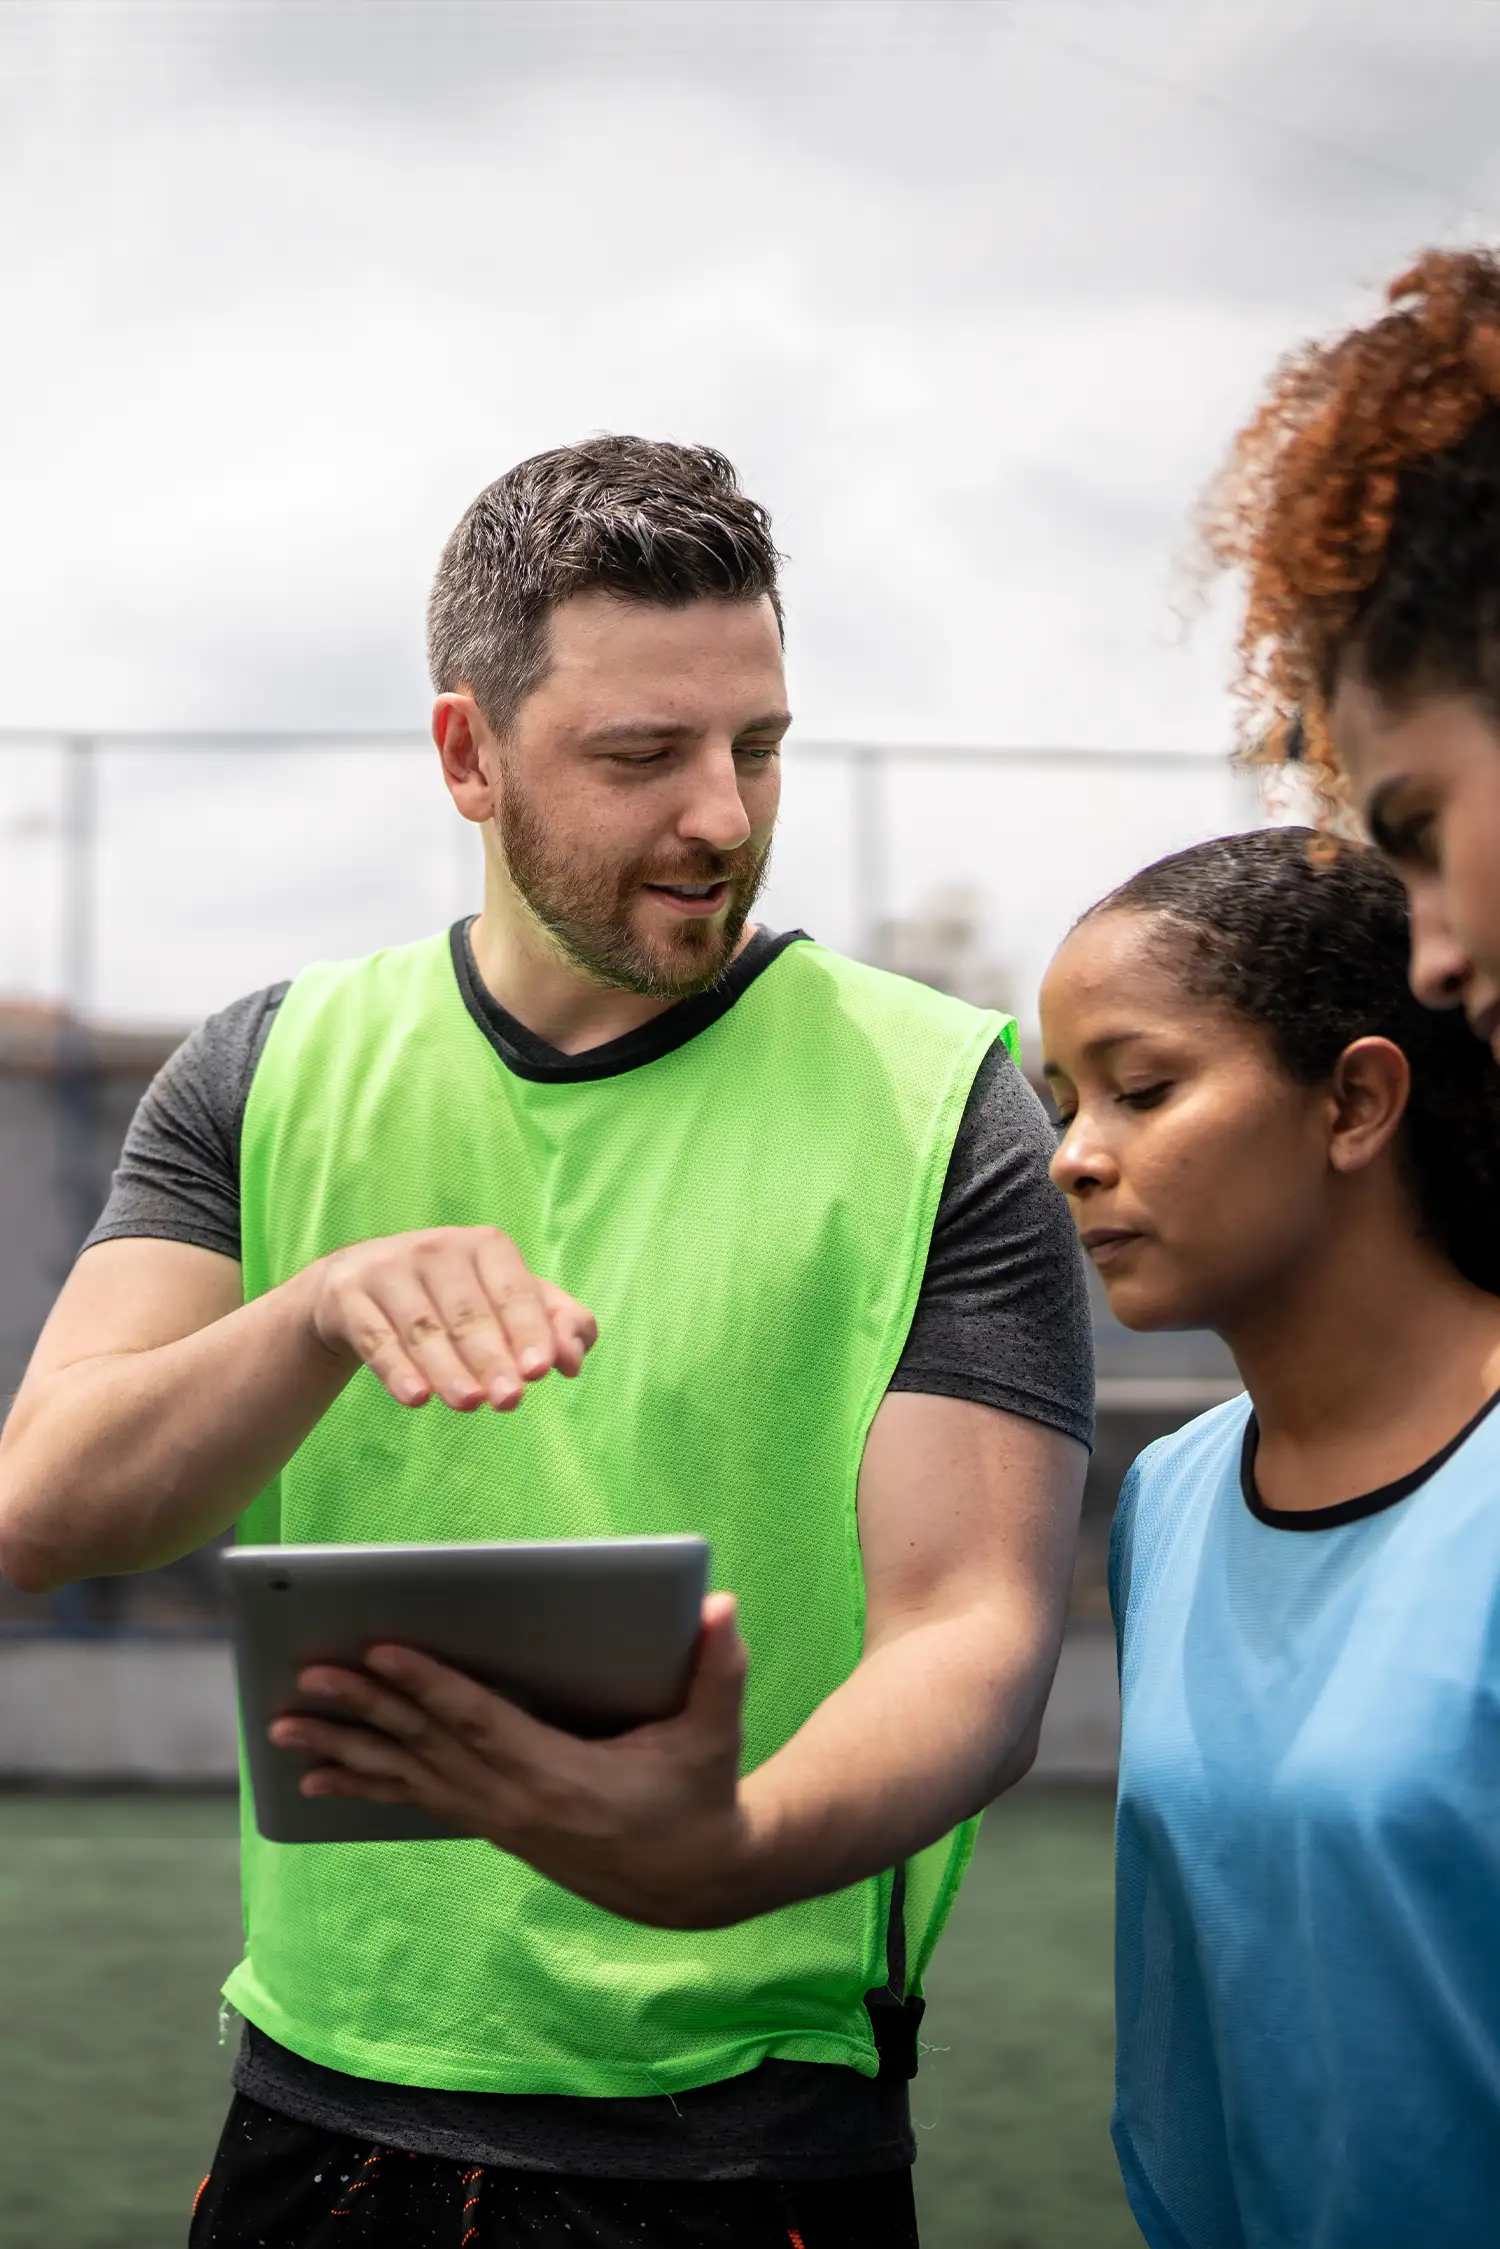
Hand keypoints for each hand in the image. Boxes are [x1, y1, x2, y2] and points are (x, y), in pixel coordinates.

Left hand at [269, 1594, 753, 1928]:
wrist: (690, 1882)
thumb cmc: (700, 1793)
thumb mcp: (716, 1733)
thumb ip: (720, 1668)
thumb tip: (723, 1604)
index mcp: (559, 1775)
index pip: (481, 1721)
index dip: (429, 1685)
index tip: (380, 1651)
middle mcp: (514, 1802)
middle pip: (426, 1746)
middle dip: (362, 1708)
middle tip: (306, 1674)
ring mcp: (496, 1819)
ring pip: (406, 1776)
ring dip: (342, 1748)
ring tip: (280, 1726)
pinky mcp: (490, 1825)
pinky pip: (414, 1800)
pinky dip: (362, 1785)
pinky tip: (316, 1778)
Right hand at [307, 1226, 596, 1411]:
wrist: (356, 1288)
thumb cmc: (453, 1299)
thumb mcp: (506, 1302)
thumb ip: (556, 1325)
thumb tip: (573, 1362)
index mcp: (484, 1247)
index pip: (513, 1291)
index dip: (529, 1330)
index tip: (541, 1371)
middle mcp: (436, 1249)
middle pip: (469, 1313)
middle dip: (492, 1358)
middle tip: (510, 1400)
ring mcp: (388, 1269)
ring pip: (423, 1328)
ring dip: (448, 1369)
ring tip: (469, 1404)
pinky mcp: (348, 1295)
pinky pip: (377, 1337)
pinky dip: (397, 1369)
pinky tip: (416, 1398)